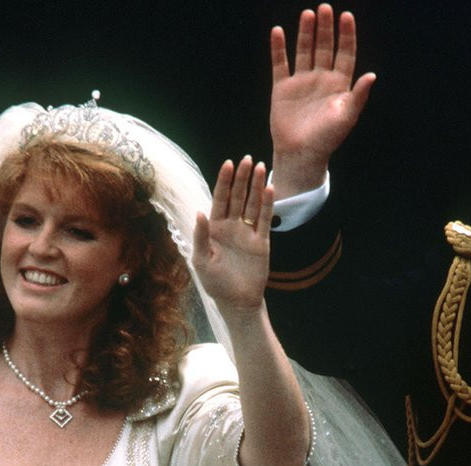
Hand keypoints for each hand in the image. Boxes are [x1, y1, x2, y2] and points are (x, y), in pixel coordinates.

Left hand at [193, 156, 273, 311]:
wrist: (237, 301)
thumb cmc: (215, 283)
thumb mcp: (202, 260)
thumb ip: (201, 236)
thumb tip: (199, 211)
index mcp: (215, 228)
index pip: (220, 199)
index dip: (224, 182)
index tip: (228, 164)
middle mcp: (231, 226)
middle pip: (238, 197)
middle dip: (242, 178)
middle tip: (247, 159)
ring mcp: (247, 232)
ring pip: (253, 204)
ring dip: (257, 186)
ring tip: (261, 167)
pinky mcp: (262, 241)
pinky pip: (266, 219)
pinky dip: (268, 205)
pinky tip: (271, 189)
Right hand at [270, 3, 374, 198]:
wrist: (301, 154)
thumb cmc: (327, 139)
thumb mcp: (347, 117)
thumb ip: (358, 96)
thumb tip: (372, 75)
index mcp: (339, 85)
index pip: (345, 54)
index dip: (346, 35)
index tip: (346, 16)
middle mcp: (321, 79)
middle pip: (324, 47)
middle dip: (326, 28)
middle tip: (325, 8)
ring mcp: (302, 82)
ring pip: (304, 51)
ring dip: (305, 33)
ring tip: (308, 14)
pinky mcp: (283, 88)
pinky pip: (280, 64)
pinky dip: (278, 48)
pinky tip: (278, 32)